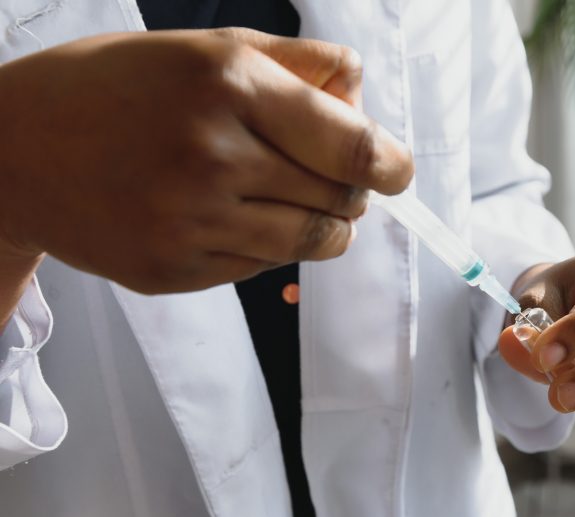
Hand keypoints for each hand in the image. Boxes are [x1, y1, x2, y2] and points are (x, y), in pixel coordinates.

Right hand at [0, 28, 412, 293]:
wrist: (13, 150)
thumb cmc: (115, 88)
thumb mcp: (205, 49)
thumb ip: (297, 66)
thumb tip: (363, 99)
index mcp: (229, 86)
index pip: (352, 146)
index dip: (391, 165)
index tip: (398, 171)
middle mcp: (213, 156)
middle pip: (340, 199)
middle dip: (352, 192)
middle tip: (334, 179)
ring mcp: (190, 222)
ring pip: (310, 241)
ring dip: (323, 225)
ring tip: (297, 201)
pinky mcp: (174, 270)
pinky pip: (262, 267)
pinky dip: (269, 245)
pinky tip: (236, 217)